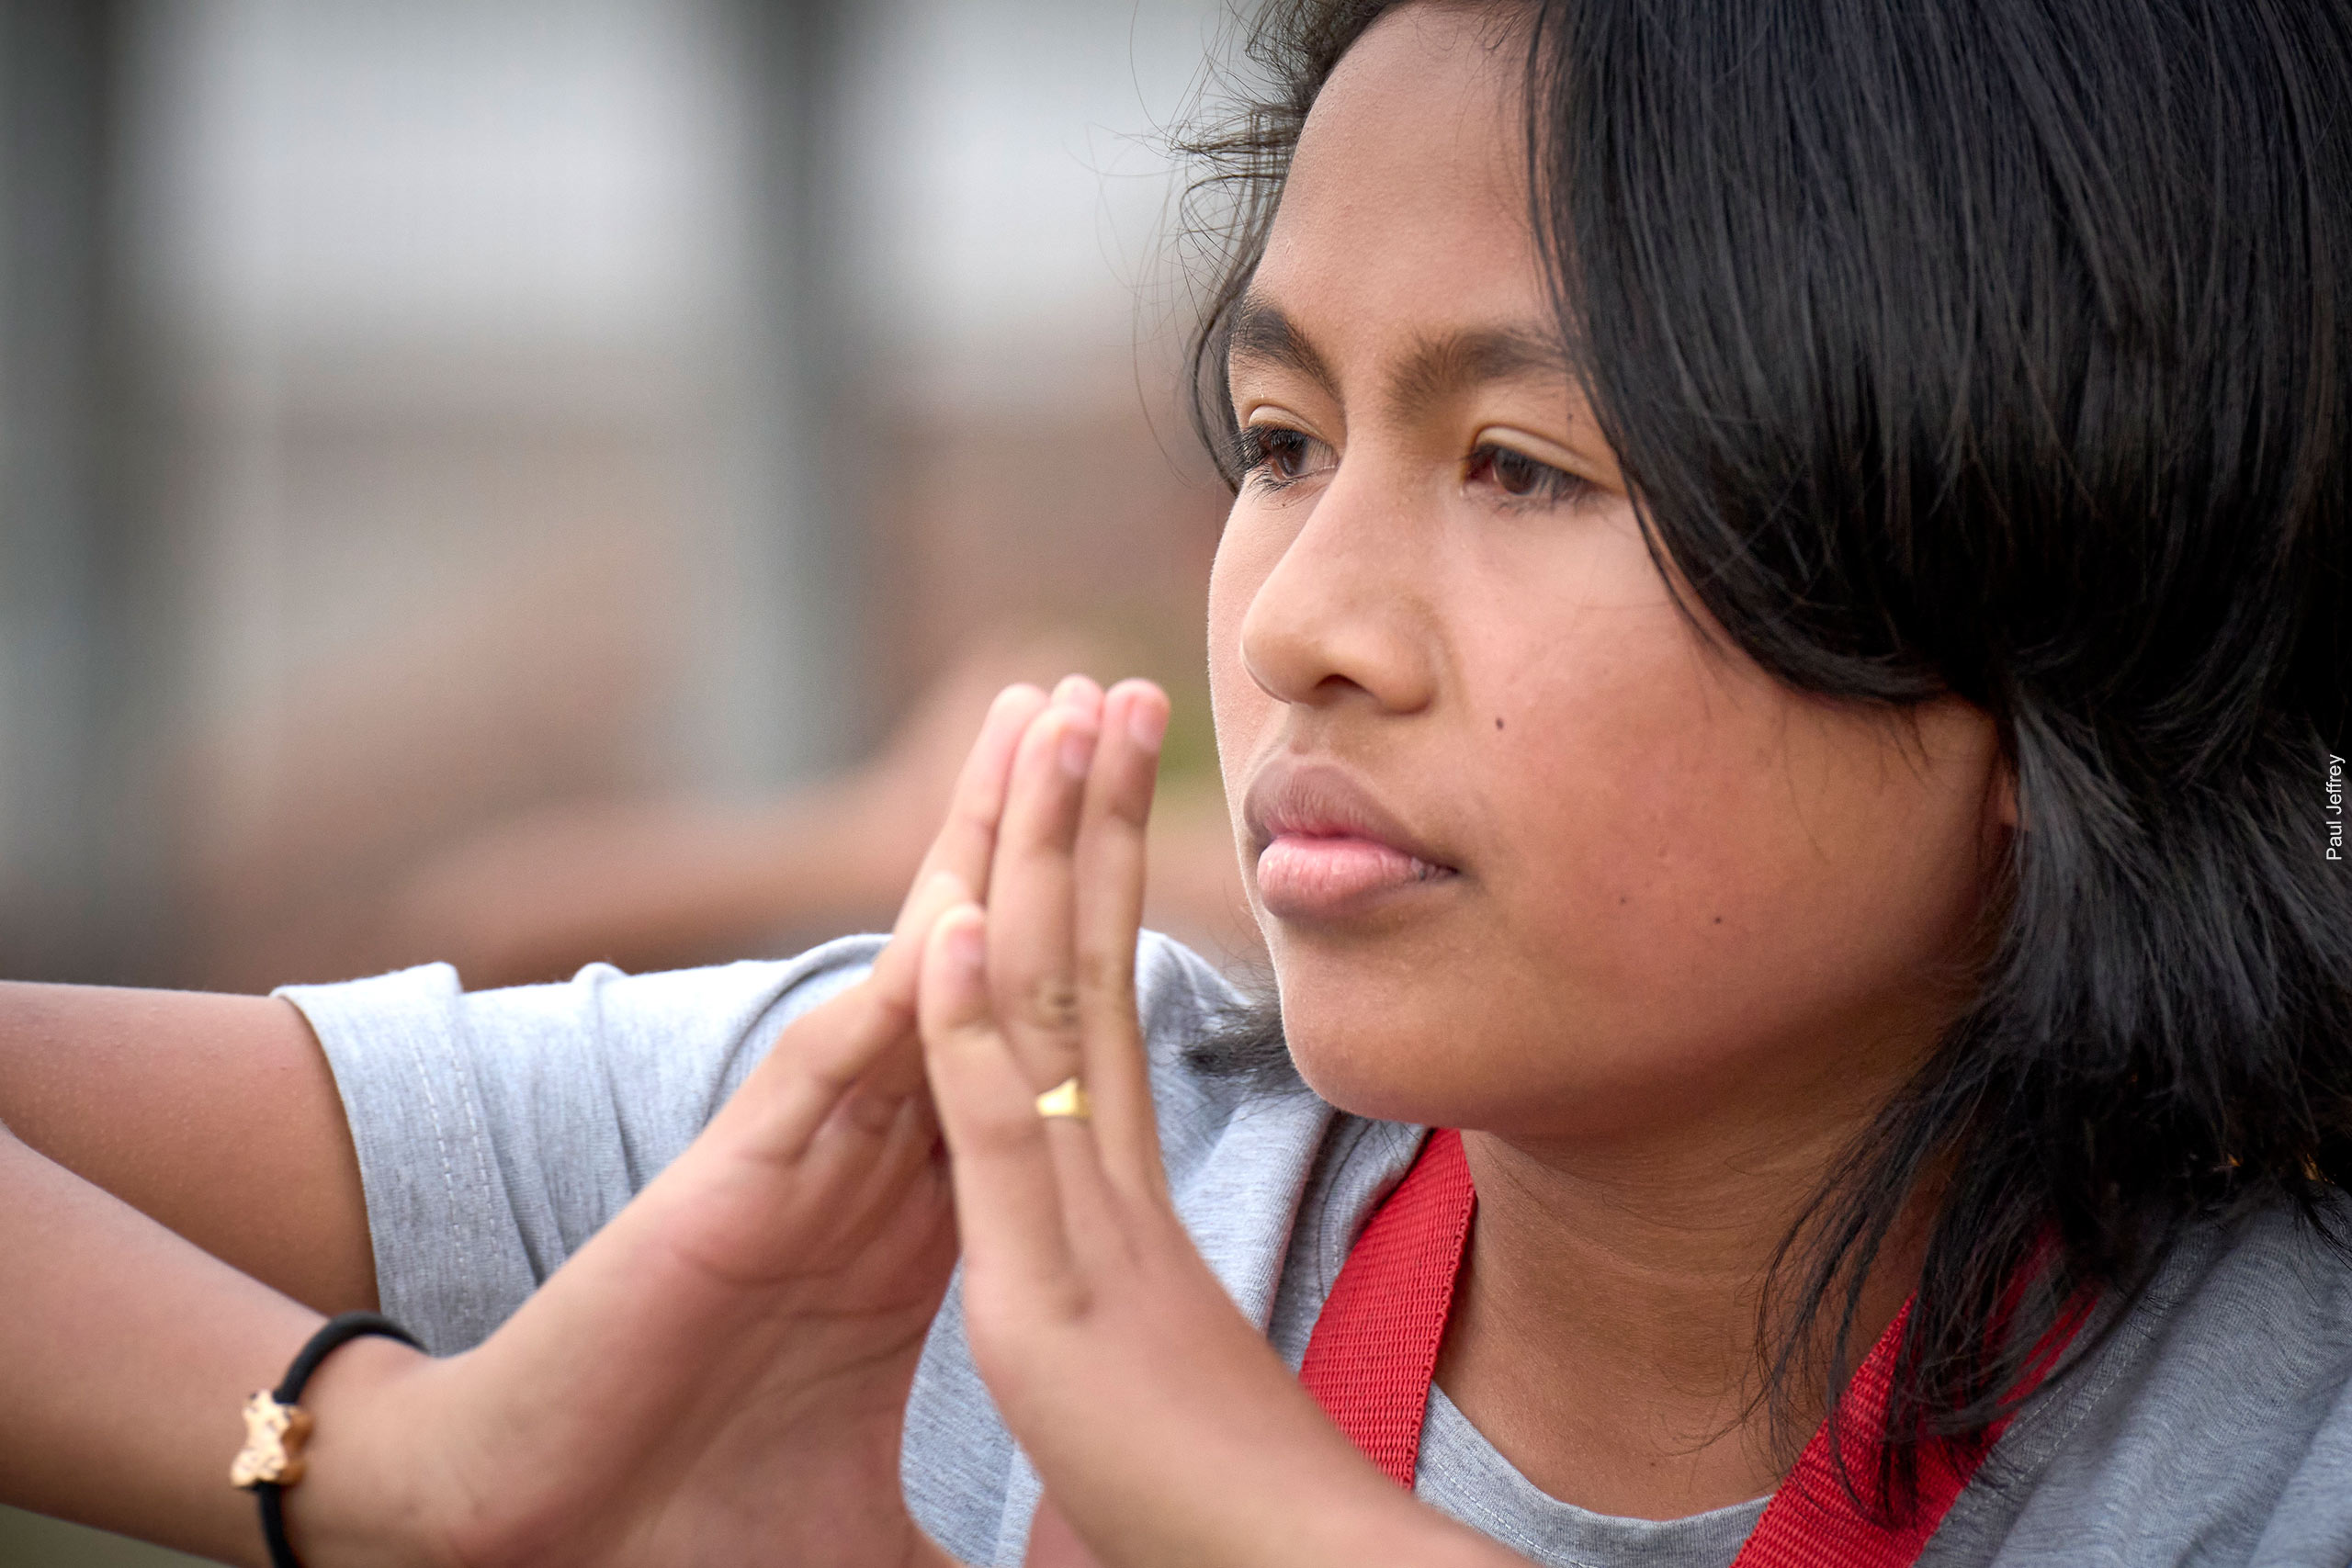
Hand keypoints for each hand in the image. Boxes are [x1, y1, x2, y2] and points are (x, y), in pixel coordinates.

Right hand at [288, 680, 1098, 1567]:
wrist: (556, 1533)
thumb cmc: (703, 1503)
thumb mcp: (887, 1481)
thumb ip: (964, 1458)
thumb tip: (1054, 1518)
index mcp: (929, 1208)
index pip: (1030, 1037)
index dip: (1094, 929)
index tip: (1160, 836)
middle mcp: (876, 1156)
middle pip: (986, 963)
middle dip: (1046, 830)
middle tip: (1106, 702)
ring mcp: (810, 1161)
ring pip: (915, 980)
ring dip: (977, 856)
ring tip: (1030, 730)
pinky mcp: (737, 1198)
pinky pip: (828, 1081)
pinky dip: (891, 1007)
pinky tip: (944, 925)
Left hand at [913, 681, 1515, 1567]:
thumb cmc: (1238, 1516)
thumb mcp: (1173, 1381)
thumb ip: (1156, 1309)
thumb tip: (1170, 1297)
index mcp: (1128, 1202)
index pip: (1103, 1006)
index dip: (1099, 882)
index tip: (1103, 772)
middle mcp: (1113, 1189)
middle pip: (1090, 967)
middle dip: (1092, 818)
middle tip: (1104, 688)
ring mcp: (1087, 1233)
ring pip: (1050, 1015)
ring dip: (1038, 860)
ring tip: (1046, 725)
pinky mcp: (1054, 1302)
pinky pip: (1005, 1139)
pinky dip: (972, 1026)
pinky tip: (949, 919)